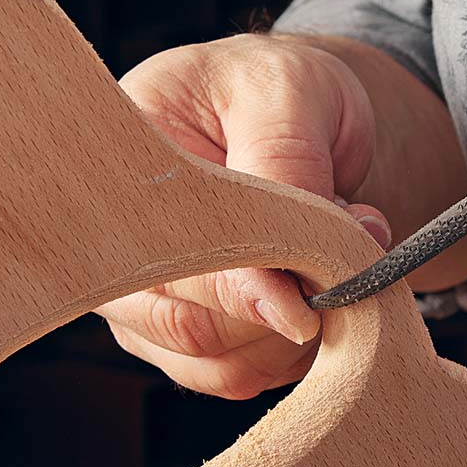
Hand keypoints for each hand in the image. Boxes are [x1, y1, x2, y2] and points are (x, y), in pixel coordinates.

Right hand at [96, 35, 389, 398]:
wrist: (298, 111)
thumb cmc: (281, 90)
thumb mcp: (288, 97)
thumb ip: (284, 178)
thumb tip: (281, 298)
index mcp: (119, 166)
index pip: (169, 255)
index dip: (242, 288)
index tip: (307, 304)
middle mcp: (118, 243)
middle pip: (190, 325)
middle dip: (286, 304)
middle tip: (348, 248)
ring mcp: (143, 297)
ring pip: (218, 364)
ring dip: (296, 333)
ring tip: (333, 258)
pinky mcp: (180, 335)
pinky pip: (237, 376)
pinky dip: (293, 352)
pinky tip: (317, 295)